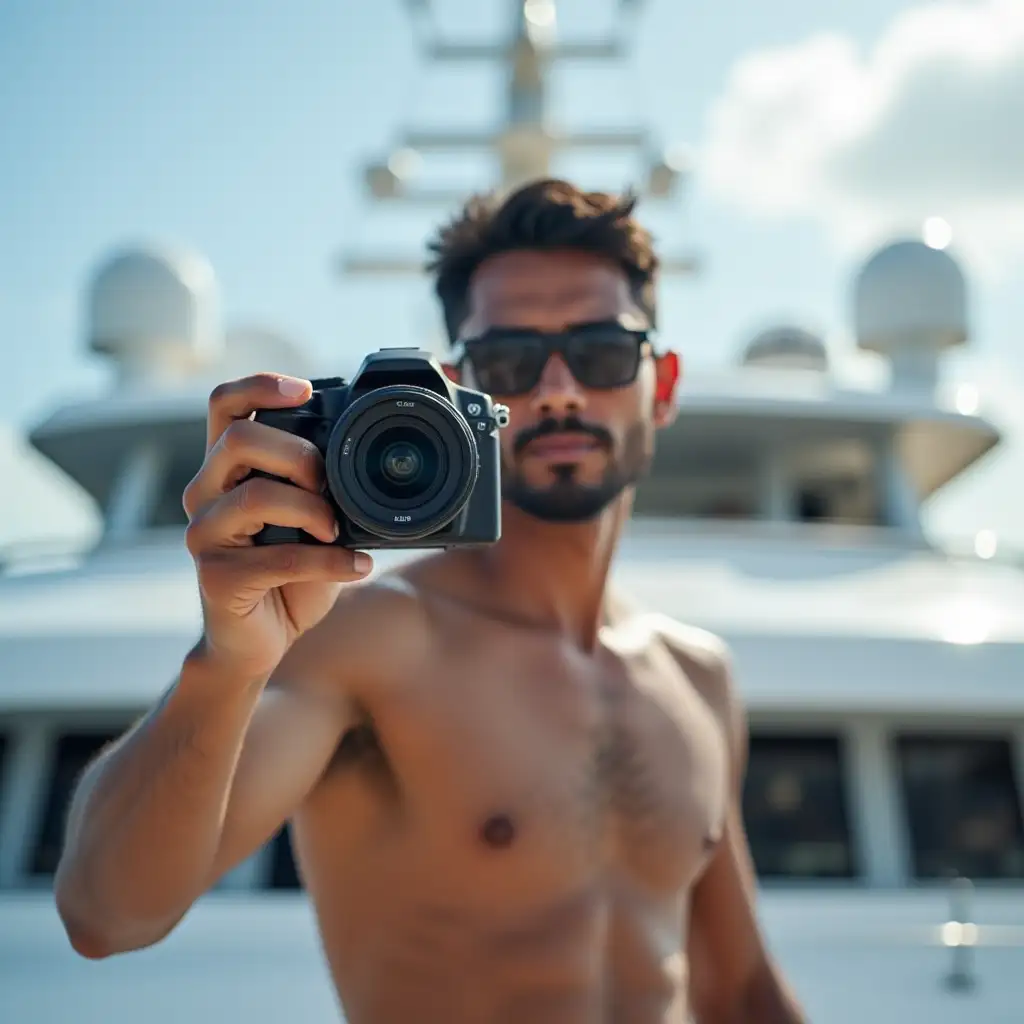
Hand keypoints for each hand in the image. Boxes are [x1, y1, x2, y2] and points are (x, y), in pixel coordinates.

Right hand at [182, 373, 371, 676]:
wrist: (260, 641)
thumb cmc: (287, 574)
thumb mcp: (310, 519)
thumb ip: (322, 484)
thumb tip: (370, 453)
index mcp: (225, 469)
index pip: (223, 405)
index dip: (259, 386)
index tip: (304, 390)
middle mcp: (204, 494)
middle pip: (238, 440)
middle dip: (298, 454)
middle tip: (328, 484)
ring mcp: (204, 535)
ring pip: (256, 496)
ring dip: (313, 510)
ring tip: (338, 530)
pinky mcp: (216, 578)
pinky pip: (278, 558)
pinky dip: (329, 562)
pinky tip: (357, 566)